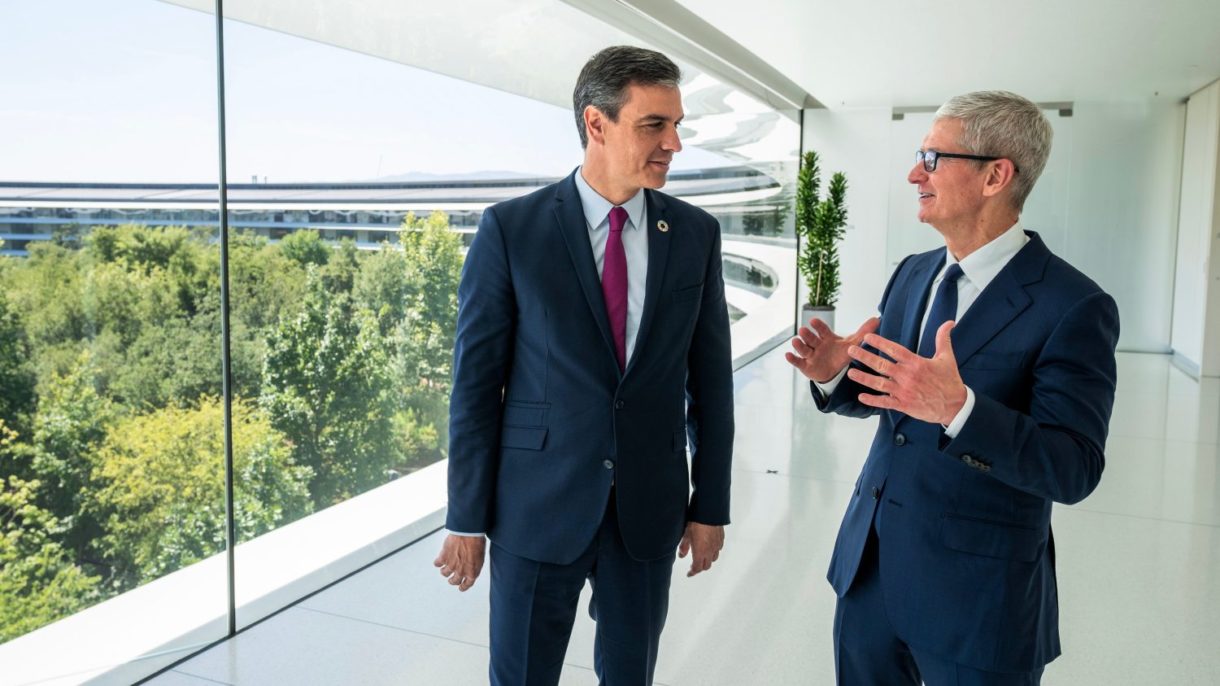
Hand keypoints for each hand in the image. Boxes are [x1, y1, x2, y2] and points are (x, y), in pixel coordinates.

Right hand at [433, 534, 485, 591]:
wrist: (469, 533)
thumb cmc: (477, 541)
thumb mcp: (480, 557)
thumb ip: (475, 564)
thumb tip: (471, 565)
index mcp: (472, 572)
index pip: (467, 584)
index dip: (463, 587)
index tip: (460, 587)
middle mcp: (461, 571)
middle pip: (454, 581)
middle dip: (452, 581)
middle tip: (451, 580)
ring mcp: (451, 565)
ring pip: (444, 573)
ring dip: (444, 571)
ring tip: (444, 568)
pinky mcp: (443, 558)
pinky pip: (437, 564)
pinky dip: (437, 562)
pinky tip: (438, 560)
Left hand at [678, 522, 723, 577]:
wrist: (709, 512)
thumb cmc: (696, 522)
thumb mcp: (686, 535)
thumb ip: (684, 547)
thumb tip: (681, 555)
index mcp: (700, 553)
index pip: (697, 568)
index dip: (692, 572)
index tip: (689, 573)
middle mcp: (710, 551)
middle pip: (706, 566)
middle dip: (700, 567)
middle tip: (694, 566)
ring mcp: (717, 545)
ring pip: (714, 558)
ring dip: (708, 560)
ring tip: (702, 557)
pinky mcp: (721, 539)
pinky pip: (718, 549)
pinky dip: (714, 551)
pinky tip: (710, 547)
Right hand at [785, 317, 880, 382]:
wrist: (833, 371)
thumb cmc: (841, 354)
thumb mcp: (852, 344)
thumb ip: (863, 332)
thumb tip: (877, 319)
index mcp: (827, 338)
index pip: (822, 330)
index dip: (818, 325)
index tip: (813, 321)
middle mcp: (816, 345)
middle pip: (810, 338)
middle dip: (807, 335)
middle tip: (803, 330)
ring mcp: (810, 355)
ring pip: (803, 349)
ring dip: (799, 345)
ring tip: (796, 341)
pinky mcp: (805, 366)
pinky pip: (798, 362)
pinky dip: (792, 359)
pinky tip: (788, 355)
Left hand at [845, 321, 966, 425]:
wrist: (955, 406)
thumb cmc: (950, 381)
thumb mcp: (947, 357)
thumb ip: (943, 338)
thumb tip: (949, 322)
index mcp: (916, 363)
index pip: (894, 350)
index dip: (880, 343)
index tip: (867, 337)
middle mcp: (907, 376)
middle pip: (882, 365)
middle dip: (864, 357)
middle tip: (851, 351)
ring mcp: (904, 391)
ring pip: (879, 383)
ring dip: (863, 378)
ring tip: (850, 373)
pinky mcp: (904, 404)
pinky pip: (885, 402)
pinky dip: (873, 400)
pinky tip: (861, 397)